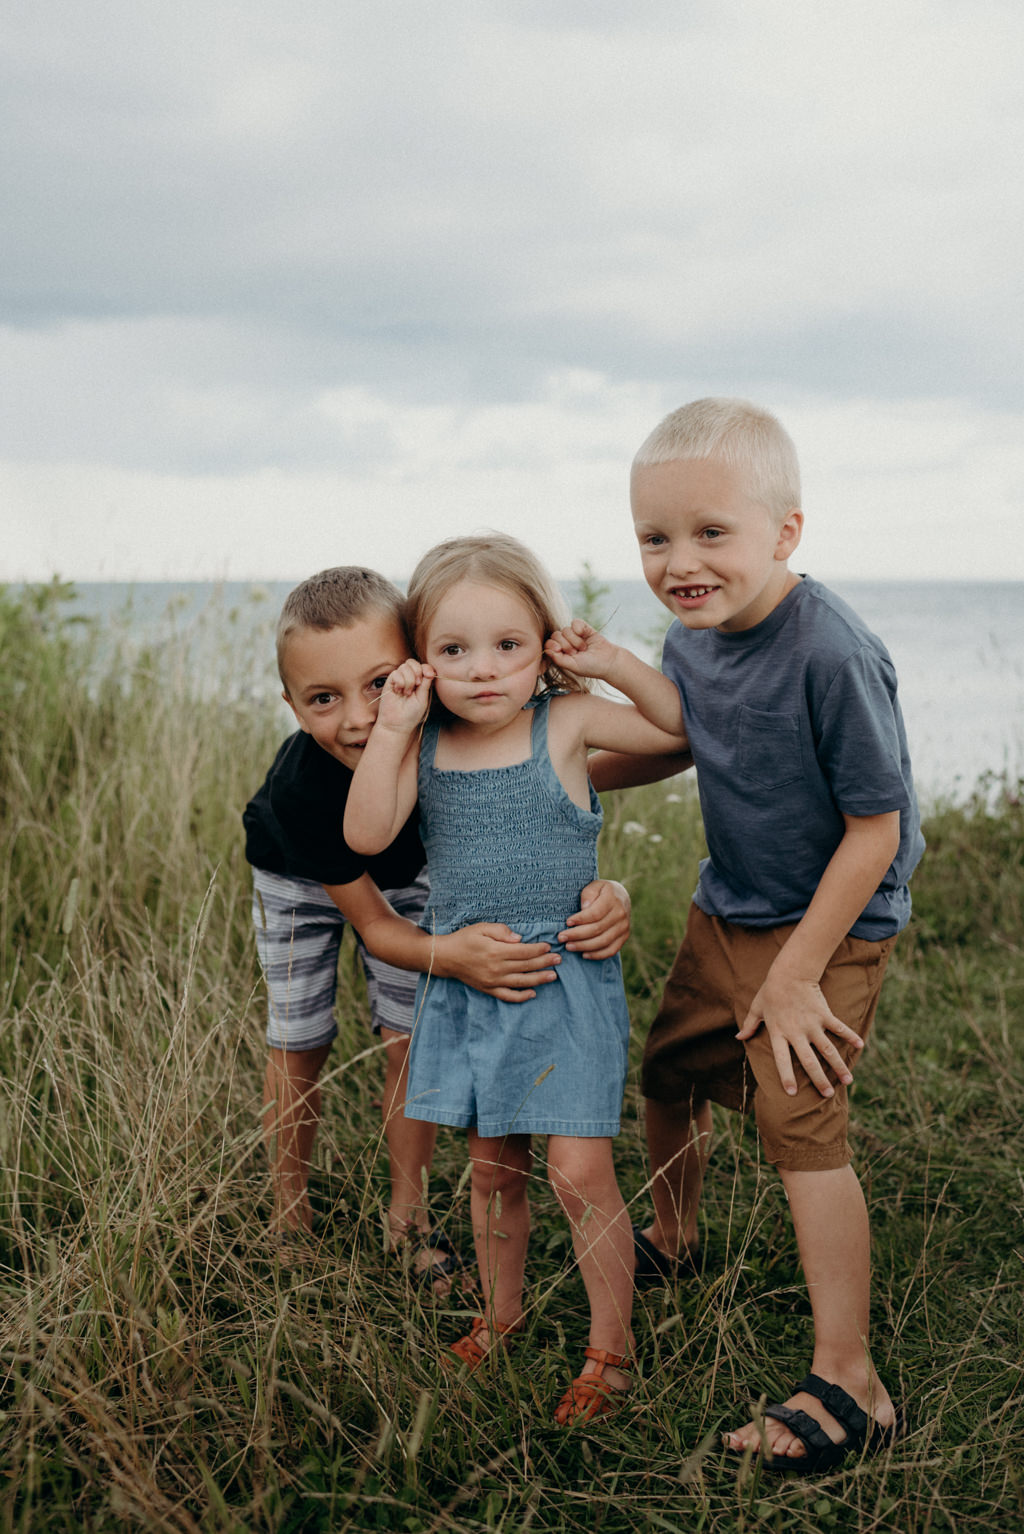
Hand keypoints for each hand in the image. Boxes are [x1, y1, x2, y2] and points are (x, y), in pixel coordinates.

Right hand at [378, 659, 435, 731]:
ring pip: (404, 667)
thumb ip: (426, 684)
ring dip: (408, 680)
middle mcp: (409, 679)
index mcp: (419, 682)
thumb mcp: (423, 698)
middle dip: (417, 671)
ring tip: (407, 693)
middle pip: (413, 662)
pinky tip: (399, 692)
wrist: (397, 724)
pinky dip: (400, 682)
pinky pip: (395, 673)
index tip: (430, 675)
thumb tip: (430, 671)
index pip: (423, 667)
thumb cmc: (411, 714)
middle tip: (417, 685)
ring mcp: (399, 680)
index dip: (427, 668)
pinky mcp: (389, 683)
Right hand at [435, 924, 559, 1002]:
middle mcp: (496, 968)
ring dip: (539, 979)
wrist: (445, 957)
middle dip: (544, 962)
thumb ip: (501, 931)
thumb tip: (520, 938)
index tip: (549, 946)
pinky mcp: (488, 989)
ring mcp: (492, 981)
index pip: (523, 951)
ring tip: (553, 976)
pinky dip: (521, 996)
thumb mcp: (481, 928)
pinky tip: (532, 993)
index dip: (538, 949)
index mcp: (495, 951)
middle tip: (559, 960)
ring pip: (521, 982)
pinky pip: (508, 996)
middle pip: (526, 966)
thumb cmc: (464, 939)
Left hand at [545, 618, 620, 681]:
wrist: (609, 661)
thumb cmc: (591, 667)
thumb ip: (558, 659)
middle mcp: (566, 643)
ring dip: (575, 640)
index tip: (560, 650)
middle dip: (566, 644)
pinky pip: (574, 622)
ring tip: (584, 648)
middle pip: (555, 635)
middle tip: (576, 653)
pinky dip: (578, 628)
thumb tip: (546, 650)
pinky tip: (585, 635)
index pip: (549, 644)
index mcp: (561, 654)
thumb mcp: (572, 666)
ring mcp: (574, 635)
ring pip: (565, 630)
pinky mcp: (583, 628)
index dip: (552, 645)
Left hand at [558, 879, 630, 958]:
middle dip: (577, 935)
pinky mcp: (624, 937)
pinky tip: (584, 954)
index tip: (567, 922)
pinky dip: (597, 955)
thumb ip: (588, 894)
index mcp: (613, 899)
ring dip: (584, 946)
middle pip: (597, 929)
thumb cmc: (601, 892)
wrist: (621, 897)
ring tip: (569, 946)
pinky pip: (611, 950)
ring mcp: (624, 927)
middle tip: (561, 937)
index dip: (580, 919)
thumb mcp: (594, 886)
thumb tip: (585, 908)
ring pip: (603, 941)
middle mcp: (621, 914)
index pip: (595, 913)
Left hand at [737, 966, 864, 1097]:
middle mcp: (796, 1032)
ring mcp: (812, 1024)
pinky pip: (839, 1028)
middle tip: (827, 1095)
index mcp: (778, 1033)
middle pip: (808, 1061)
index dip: (786, 1076)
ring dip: (838, 1066)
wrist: (790, 971)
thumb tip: (738, 1037)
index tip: (791, 1093)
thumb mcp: (756, 1008)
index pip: (781, 1060)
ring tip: (848, 1081)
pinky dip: (851, 1036)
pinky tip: (860, 1046)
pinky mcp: (824, 1014)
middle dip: (818, 1080)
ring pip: (827, 1050)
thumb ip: (749, 1025)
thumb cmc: (770, 990)